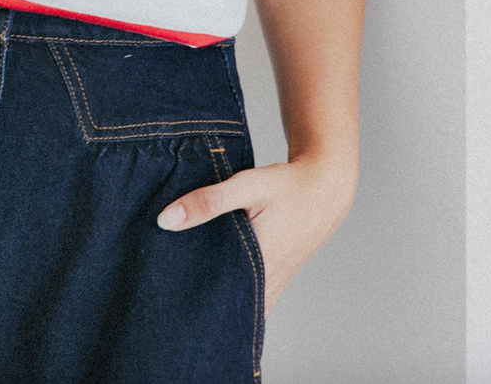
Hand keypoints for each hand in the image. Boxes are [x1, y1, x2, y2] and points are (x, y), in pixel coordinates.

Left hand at [155, 153, 356, 316]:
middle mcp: (268, 281)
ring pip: (240, 305)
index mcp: (259, 263)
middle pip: (226, 305)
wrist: (324, 188)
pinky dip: (234, 296)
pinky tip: (214, 288)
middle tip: (169, 302)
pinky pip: (253, 298)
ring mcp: (274, 283)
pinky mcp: (277, 278)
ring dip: (218, 302)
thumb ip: (208, 201)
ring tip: (185, 299)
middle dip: (200, 305)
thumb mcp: (247, 186)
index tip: (165, 301)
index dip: (191, 301)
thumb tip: (166, 220)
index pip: (218, 297)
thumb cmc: (287, 185)